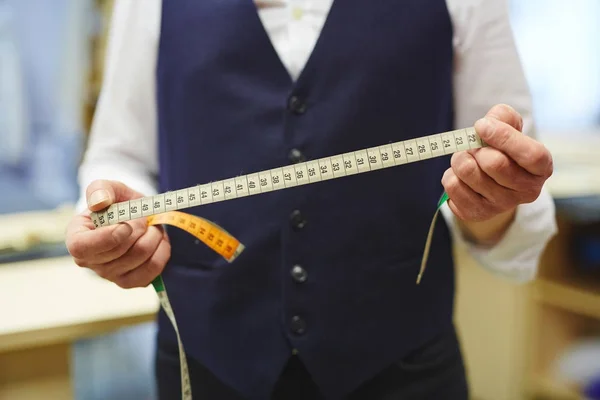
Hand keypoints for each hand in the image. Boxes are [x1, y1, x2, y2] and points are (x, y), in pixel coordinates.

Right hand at [65, 180, 169, 287]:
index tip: (125, 225)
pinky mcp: (131, 281)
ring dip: (153, 235)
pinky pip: (154, 268)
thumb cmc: (117, 203)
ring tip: (151, 225)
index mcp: (76, 237)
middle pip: (120, 251)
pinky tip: (157, 239)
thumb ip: (100, 189)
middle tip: (143, 216)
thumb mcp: (108, 189)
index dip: (107, 237)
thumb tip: (99, 202)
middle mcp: (89, 261)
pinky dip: (162, 249)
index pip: (82, 247)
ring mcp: (110, 275)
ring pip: (140, 256)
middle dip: (139, 228)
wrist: (134, 216)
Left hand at [441, 104, 552, 242]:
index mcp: (542, 168)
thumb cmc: (503, 149)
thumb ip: (503, 117)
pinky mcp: (476, 213)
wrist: (491, 182)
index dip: (504, 137)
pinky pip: (452, 186)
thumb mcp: (510, 127)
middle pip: (494, 164)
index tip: (481, 125)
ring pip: (467, 172)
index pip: (531, 155)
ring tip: (467, 159)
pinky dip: (450, 174)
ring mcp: (501, 206)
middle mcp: (526, 191)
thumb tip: (486, 124)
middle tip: (473, 146)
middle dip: (476, 147)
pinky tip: (461, 177)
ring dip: (459, 158)